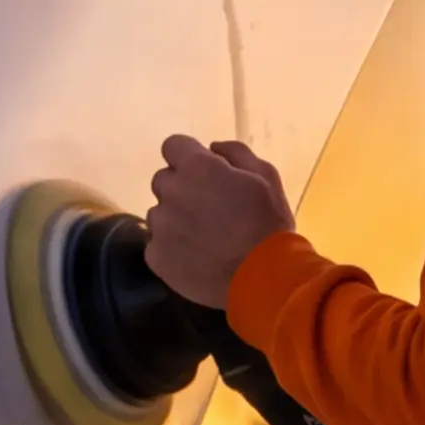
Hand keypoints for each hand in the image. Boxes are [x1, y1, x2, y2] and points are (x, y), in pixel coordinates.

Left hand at [143, 134, 297, 303]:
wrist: (262, 279)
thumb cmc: (269, 224)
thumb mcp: (267, 176)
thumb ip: (236, 153)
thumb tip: (212, 147)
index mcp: (197, 167)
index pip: (173, 146)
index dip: (189, 157)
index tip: (204, 172)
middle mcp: (171, 191)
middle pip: (163, 180)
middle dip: (182, 188)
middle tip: (209, 209)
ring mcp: (160, 226)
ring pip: (159, 214)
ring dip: (175, 219)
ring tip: (204, 238)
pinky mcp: (155, 257)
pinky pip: (157, 245)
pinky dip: (172, 249)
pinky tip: (196, 258)